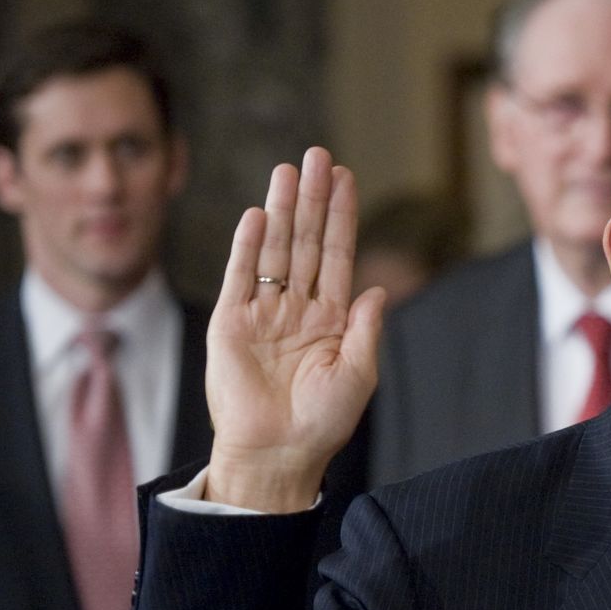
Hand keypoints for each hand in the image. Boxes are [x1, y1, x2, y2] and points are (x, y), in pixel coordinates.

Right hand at [204, 146, 386, 510]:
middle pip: (307, 241)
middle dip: (312, 199)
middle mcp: (297, 309)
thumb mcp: (358, 374)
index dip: (342, 217)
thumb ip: (367, 330)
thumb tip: (379, 289)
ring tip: (288, 170)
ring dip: (282, 210)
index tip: (346, 178)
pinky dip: (249, 245)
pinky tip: (260, 215)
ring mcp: (263, 313)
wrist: (278, 453)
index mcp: (331, 319)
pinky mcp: (231, 323)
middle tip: (317, 156)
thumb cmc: (323, 422)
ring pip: (275, 250)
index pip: (338, 255)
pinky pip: (240, 276)